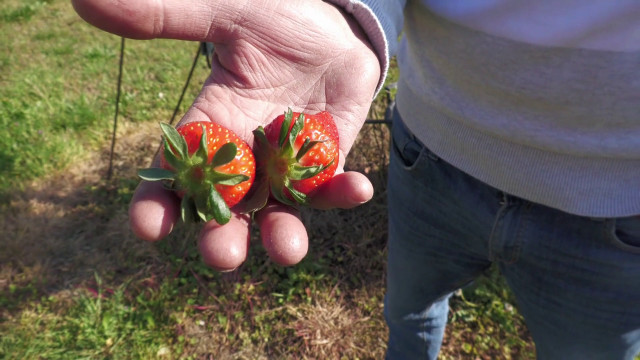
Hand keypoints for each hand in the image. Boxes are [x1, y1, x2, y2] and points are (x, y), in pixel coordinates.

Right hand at [72, 0, 380, 270]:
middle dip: (222, 236)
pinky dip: (342, 192)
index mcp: (210, 127)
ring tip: (286, 250)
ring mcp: (286, 166)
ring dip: (281, 234)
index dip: (158, 202)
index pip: (175, 173)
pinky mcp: (326, 163)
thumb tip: (84, 0)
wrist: (329, 26)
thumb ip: (168, 16)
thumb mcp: (224, 12)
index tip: (148, 227)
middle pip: (226, 210)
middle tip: (221, 256)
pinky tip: (356, 188)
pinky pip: (331, 186)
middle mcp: (244, 158)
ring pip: (278, 212)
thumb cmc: (273, 20)